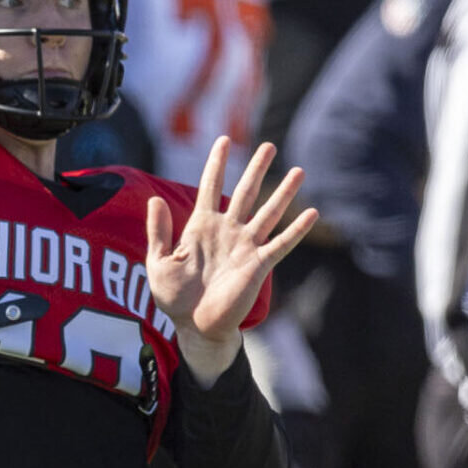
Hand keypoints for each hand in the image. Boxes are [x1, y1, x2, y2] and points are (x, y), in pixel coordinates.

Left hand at [146, 137, 317, 386]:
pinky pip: (280, 244)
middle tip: (269, 145)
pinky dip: (296, 229)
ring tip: (299, 170)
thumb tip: (155, 199)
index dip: (217, 163)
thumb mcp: (158, 262)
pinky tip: (312, 212)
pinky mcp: (258, 265)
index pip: (209, 186)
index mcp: (200, 226)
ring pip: (267, 212)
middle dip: (256, 169)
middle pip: (244, 192)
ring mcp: (245, 247)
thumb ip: (158, 232)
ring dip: (283, 192)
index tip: (224, 140)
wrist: (194, 327)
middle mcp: (226, 231)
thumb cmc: (174, 298)